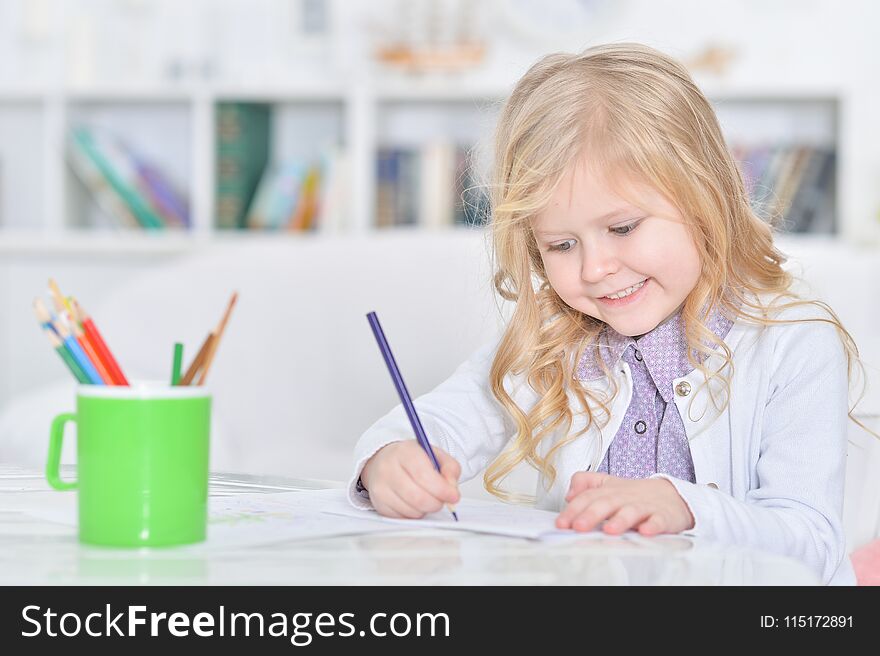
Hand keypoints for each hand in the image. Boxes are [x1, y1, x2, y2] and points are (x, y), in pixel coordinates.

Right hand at [359, 441, 460, 518]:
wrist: (384, 461)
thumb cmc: (411, 459)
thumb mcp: (435, 455)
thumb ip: (450, 468)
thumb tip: (452, 488)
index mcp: (404, 452)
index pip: (423, 476)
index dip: (442, 489)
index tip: (453, 496)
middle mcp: (388, 469)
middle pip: (418, 497)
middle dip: (436, 503)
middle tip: (442, 499)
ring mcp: (380, 488)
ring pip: (412, 511)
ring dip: (426, 509)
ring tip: (425, 496)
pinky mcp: (379, 504)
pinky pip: (403, 518)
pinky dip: (414, 513)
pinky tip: (413, 501)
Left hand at [556, 472, 694, 535]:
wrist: (671, 496)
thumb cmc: (634, 494)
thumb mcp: (607, 485)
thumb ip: (585, 483)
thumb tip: (570, 494)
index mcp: (609, 492)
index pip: (588, 498)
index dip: (573, 509)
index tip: (562, 523)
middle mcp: (624, 498)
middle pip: (606, 503)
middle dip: (591, 515)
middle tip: (578, 526)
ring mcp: (644, 507)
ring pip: (631, 512)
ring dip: (620, 520)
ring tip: (609, 530)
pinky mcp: (662, 517)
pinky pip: (658, 521)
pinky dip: (652, 526)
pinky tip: (645, 531)